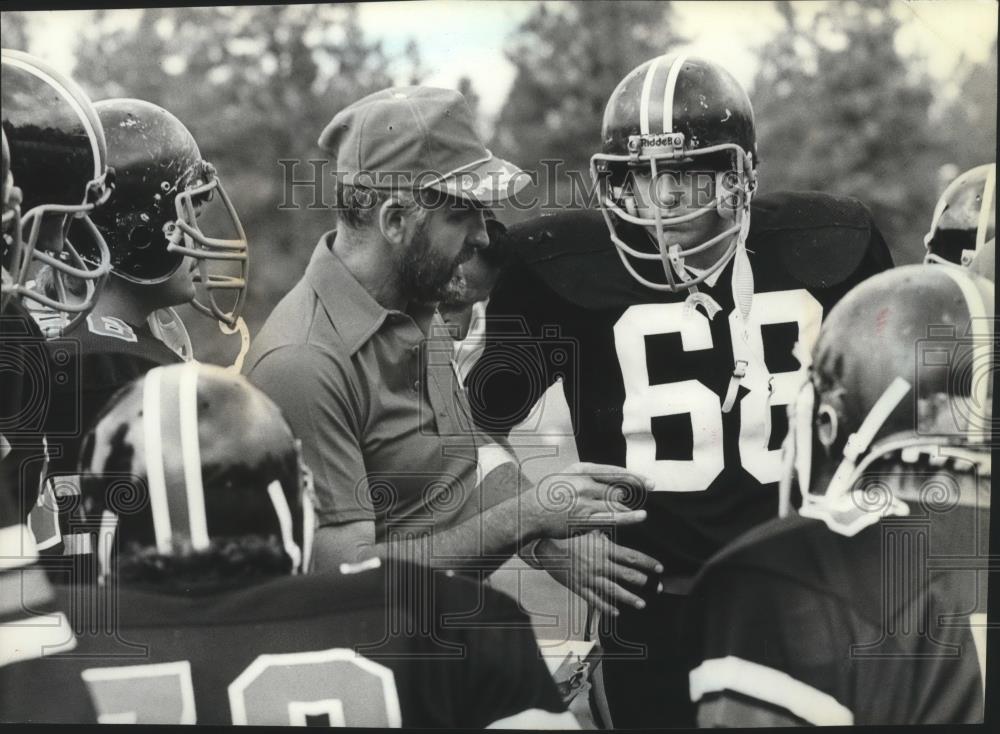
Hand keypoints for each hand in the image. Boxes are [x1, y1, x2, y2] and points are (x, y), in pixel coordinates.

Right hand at [525, 462, 653, 538]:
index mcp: (580, 470)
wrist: (529, 512)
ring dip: (626, 509)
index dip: (635, 477)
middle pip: (617, 490)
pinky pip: (612, 518)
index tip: (649, 482)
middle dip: (627, 497)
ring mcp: (584, 502)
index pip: (614, 471)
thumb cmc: (549, 494)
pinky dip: (628, 517)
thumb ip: (589, 477)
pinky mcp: (584, 519)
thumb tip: (616, 486)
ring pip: (616, 504)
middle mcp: (583, 484)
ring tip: (634, 513)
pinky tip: (640, 516)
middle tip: (635, 499)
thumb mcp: (567, 476)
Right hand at [533, 531, 663, 616]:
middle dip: (644, 581)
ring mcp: (589, 578)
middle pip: (626, 574)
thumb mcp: (588, 529)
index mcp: (603, 549)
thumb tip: (622, 521)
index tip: (659, 567)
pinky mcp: (579, 587)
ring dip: (630, 598)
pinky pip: (595, 599)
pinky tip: (616, 611)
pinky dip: (606, 606)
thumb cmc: (568, 536)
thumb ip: (605, 530)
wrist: (545, 547)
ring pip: (614, 590)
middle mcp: (599, 564)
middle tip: (657, 587)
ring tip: (642, 603)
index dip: (647, 562)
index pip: (631, 556)